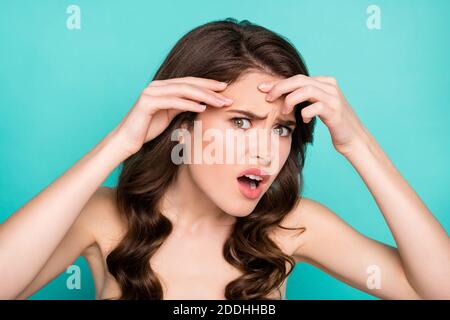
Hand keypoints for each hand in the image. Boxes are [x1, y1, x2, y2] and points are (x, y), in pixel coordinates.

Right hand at [111, 77, 232, 156]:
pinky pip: (173, 101)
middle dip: (210, 88)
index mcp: (162, 87)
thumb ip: (181, 106)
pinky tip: (202, 107)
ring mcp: (151, 92)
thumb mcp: (168, 115)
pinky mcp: (147, 102)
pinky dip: (189, 104)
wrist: (125, 141)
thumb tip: (200, 103)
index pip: (189, 82)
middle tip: (227, 93)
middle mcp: (156, 86)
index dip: (207, 84)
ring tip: (219, 102)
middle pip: (188, 84)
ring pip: (183, 90)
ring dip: (204, 96)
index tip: (224, 89)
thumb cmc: (146, 130)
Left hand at [257, 75, 368, 154]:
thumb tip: (282, 94)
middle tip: (268, 98)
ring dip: (291, 100)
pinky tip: (304, 120)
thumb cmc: (333, 123)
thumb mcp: (318, 105)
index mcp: (325, 82)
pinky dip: (305, 113)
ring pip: (306, 90)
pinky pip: (315, 107)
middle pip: (299, 80)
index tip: (262, 89)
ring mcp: (334, 98)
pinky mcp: (335, 112)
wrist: (354, 138)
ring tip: (285, 111)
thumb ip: (306, 97)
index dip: (278, 83)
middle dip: (280, 88)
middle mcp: (330, 86)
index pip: (297, 78)